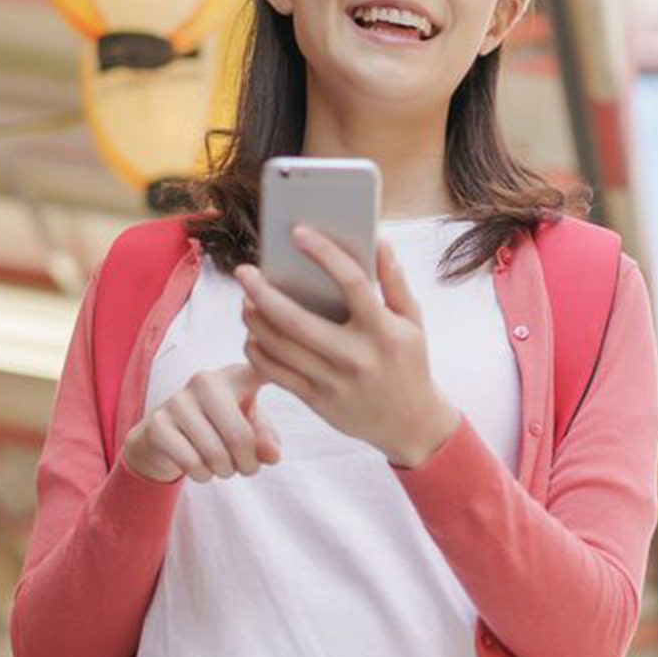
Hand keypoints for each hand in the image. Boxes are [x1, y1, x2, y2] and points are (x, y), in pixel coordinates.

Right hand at [121, 364, 281, 483]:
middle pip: (240, 436)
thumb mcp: (248, 433)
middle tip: (246, 469)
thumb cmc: (216, 431)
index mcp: (235, 376)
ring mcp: (178, 401)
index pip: (262, 371)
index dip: (278, 368)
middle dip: (247, 464)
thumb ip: (265, 442)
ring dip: (224, 472)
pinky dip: (202, 475)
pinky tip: (200, 467)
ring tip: (221, 466)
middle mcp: (205, 381)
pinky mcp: (157, 425)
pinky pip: (192, 463)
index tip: (293, 347)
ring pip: (216, 454)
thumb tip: (272, 455)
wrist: (162, 439)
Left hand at [233, 226, 461, 467]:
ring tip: (246, 300)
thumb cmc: (409, 362)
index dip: (324, 254)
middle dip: (263, 292)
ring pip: (279, 347)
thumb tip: (380, 240)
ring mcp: (334, 382)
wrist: (410, 423)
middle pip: (297, 320)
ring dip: (255, 320)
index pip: (352, 283)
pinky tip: (252, 334)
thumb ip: (394, 280)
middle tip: (244, 272)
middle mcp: (356, 356)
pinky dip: (257, 351)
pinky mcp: (317, 401)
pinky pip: (276, 374)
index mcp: (383, 330)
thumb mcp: (413, 321)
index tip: (298, 232)